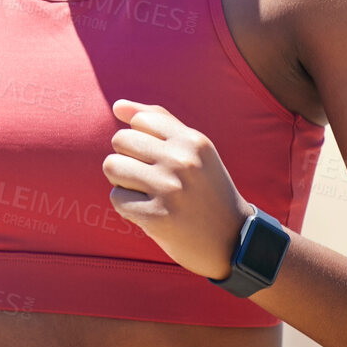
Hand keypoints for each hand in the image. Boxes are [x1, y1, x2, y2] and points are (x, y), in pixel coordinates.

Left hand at [102, 98, 252, 279]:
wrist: (234, 240)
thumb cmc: (207, 190)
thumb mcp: (195, 150)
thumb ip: (159, 122)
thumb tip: (118, 106)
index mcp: (193, 141)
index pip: (139, 120)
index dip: (140, 140)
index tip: (156, 159)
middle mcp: (182, 161)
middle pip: (120, 141)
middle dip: (127, 159)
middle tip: (149, 179)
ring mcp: (169, 189)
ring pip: (112, 167)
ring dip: (123, 181)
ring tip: (145, 193)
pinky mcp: (156, 216)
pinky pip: (116, 198)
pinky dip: (126, 206)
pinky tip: (147, 212)